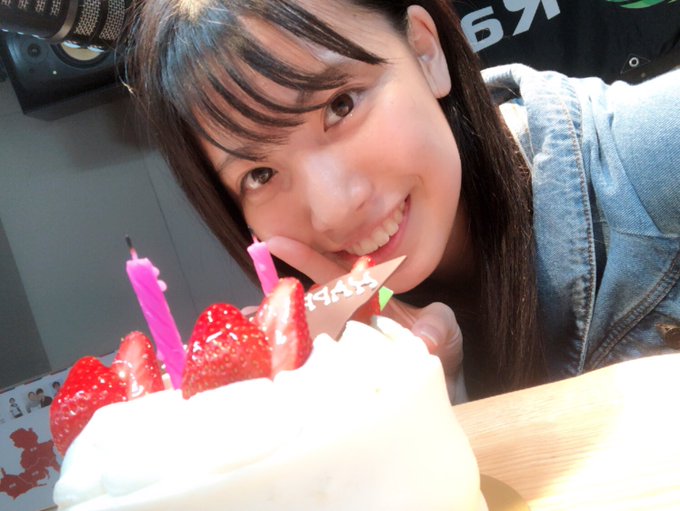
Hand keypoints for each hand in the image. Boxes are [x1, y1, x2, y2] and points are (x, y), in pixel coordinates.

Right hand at [267, 236, 466, 402]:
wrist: (440, 382)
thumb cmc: (437, 344)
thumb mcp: (443, 328)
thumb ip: (436, 326)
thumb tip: (425, 340)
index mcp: (364, 299)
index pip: (331, 274)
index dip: (305, 257)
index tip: (277, 242)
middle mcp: (347, 321)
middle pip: (308, 307)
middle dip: (279, 304)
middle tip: (252, 306)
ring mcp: (341, 348)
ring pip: (304, 338)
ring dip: (279, 337)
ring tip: (253, 338)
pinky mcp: (339, 375)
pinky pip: (310, 368)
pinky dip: (290, 367)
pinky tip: (272, 372)